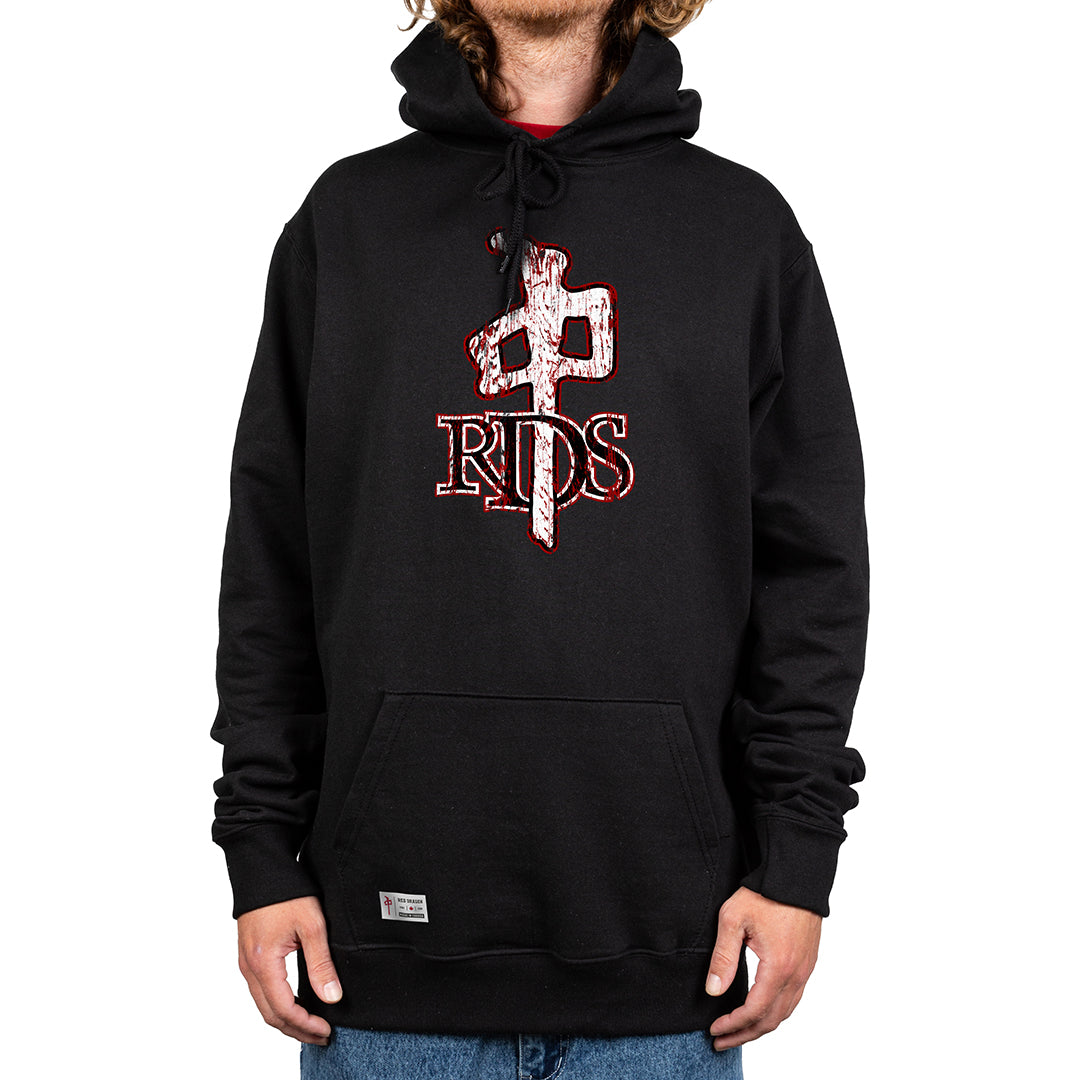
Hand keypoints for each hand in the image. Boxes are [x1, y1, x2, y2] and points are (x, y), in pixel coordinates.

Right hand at [236, 895, 341, 1044]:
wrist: (262, 867)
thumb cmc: (287, 891)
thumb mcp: (312, 925)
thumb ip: (321, 964)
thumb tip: (332, 998)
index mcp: (263, 963)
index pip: (284, 1009)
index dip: (306, 1025)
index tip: (327, 1030)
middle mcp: (249, 968)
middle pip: (270, 1015)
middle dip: (296, 1030)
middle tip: (322, 1036)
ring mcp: (246, 963)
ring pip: (264, 1005)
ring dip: (287, 1019)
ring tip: (313, 1024)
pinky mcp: (249, 956)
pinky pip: (261, 991)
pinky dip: (278, 1005)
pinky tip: (298, 1003)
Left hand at [704, 886, 820, 1049]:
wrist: (795, 876)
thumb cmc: (763, 894)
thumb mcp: (733, 919)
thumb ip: (723, 957)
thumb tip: (713, 991)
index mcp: (778, 968)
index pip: (754, 1011)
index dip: (733, 1025)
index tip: (714, 1030)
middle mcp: (796, 975)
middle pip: (771, 1020)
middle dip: (745, 1035)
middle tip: (721, 1042)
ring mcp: (805, 970)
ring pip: (785, 1012)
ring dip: (761, 1027)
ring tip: (738, 1032)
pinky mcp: (807, 963)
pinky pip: (793, 999)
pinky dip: (775, 1013)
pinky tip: (761, 1012)